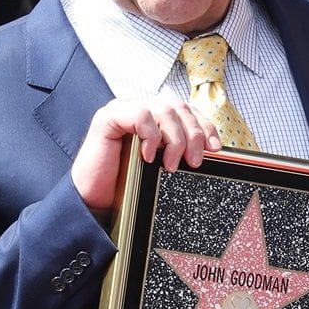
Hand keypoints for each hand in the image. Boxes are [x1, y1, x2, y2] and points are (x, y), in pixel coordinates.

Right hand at [72, 98, 220, 213]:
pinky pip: (140, 114)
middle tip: (195, 161)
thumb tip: (209, 152)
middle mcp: (140, 110)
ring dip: (175, 138)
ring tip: (171, 163)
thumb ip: (178, 153)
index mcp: (154, 120)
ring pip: (163, 109)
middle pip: (178, 108)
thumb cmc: (125, 185)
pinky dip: (150, 135)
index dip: (204, 125)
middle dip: (193, 134)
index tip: (214, 147)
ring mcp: (124, 111)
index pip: (186, 111)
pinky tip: (148, 155)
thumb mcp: (161, 167)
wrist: (94, 201)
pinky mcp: (108, 117)